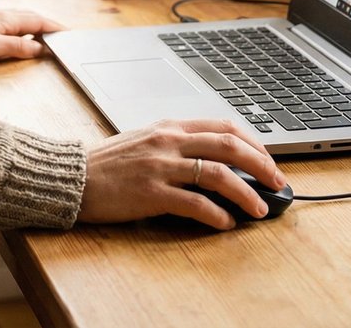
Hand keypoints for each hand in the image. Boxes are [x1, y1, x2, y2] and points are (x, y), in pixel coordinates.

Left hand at [0, 8, 62, 63]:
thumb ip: (14, 46)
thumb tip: (39, 49)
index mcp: (5, 21)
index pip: (36, 22)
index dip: (53, 27)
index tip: (68, 32)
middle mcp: (0, 17)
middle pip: (30, 19)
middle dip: (48, 25)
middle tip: (62, 34)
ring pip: (20, 20)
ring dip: (36, 26)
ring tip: (47, 35)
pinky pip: (10, 24)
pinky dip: (22, 28)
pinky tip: (19, 34)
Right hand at [77, 119, 285, 230]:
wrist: (72, 177)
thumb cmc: (106, 164)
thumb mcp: (144, 141)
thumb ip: (176, 145)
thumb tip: (214, 161)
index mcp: (169, 127)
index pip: (224, 127)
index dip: (254, 143)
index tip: (269, 161)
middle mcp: (168, 142)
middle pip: (229, 146)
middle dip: (262, 165)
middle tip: (278, 183)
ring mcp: (160, 166)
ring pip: (218, 174)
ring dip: (246, 193)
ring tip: (259, 209)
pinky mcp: (151, 193)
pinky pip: (195, 203)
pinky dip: (217, 215)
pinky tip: (225, 223)